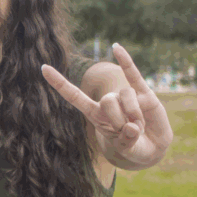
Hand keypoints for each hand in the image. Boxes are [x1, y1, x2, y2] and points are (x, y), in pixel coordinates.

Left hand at [40, 44, 172, 168]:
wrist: (153, 146)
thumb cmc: (134, 148)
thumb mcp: (127, 149)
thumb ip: (127, 141)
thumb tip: (132, 127)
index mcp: (96, 115)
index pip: (74, 96)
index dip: (60, 83)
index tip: (43, 67)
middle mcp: (108, 102)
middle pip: (107, 100)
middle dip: (120, 119)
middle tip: (129, 132)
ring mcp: (125, 97)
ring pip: (125, 94)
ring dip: (134, 114)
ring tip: (140, 126)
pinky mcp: (144, 93)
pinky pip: (133, 74)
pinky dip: (125, 61)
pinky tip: (116, 47)